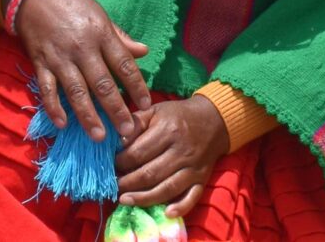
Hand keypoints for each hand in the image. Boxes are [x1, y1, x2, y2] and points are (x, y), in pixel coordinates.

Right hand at [12, 0, 150, 146]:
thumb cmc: (73, 5)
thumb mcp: (101, 16)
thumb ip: (121, 38)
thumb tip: (143, 52)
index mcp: (101, 34)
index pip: (124, 65)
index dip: (136, 86)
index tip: (146, 106)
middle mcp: (83, 48)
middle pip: (103, 84)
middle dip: (116, 110)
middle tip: (127, 132)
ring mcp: (60, 58)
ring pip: (77, 92)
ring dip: (88, 116)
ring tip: (99, 136)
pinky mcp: (40, 64)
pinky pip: (47, 90)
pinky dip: (54, 108)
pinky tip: (63, 124)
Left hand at [115, 95, 227, 216]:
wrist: (214, 119)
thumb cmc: (178, 116)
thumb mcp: (156, 110)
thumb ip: (136, 123)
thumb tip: (117, 141)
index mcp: (168, 130)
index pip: (138, 153)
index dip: (120, 163)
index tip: (109, 167)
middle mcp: (181, 151)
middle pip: (149, 174)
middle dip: (127, 184)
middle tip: (112, 187)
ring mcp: (193, 167)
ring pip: (166, 189)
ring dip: (143, 198)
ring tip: (125, 201)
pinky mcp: (202, 179)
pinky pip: (192, 197)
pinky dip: (180, 207)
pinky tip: (166, 213)